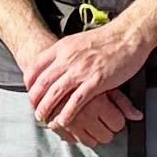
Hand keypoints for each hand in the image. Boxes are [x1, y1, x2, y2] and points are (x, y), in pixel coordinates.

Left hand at [22, 27, 140, 148]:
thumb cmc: (106, 39)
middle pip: (43, 82)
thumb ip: (65, 51)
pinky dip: (67, 113)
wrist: (127, 35)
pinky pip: (77, 101)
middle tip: (33, 109)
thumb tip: (54, 62)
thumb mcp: (78, 41)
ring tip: (43, 118)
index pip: (36, 66)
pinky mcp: (96, 81)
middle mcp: (68, 58)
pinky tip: (62, 121)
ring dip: (47, 108)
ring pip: (56, 93)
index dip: (29, 82)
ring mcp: (81, 70)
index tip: (29, 92)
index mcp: (62, 48)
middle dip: (35, 99)